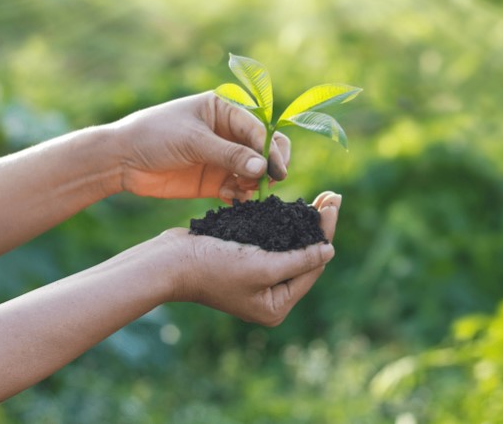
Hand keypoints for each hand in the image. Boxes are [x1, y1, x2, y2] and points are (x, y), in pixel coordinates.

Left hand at [111, 92, 290, 202]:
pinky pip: (239, 189)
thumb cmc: (154, 135)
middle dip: (269, 167)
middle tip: (266, 183)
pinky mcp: (216, 180)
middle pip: (266, 150)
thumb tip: (263, 168)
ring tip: (243, 191)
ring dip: (255, 184)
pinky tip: (232, 199)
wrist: (121, 160)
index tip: (277, 171)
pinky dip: (241, 196)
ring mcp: (224, 157)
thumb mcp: (193, 141)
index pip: (260, 130)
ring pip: (256, 172)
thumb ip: (229, 155)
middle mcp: (229, 133)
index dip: (272, 151)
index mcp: (226, 110)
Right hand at [161, 191, 341, 325]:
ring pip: (291, 246)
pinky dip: (284, 223)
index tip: (334, 204)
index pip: (313, 267)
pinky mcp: (246, 260)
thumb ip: (298, 261)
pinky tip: (296, 205)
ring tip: (322, 198)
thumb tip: (330, 251)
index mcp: (276, 306)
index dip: (326, 234)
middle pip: (305, 256)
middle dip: (319, 226)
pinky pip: (273, 240)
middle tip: (333, 195)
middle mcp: (269, 295)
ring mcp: (257, 278)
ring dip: (305, 221)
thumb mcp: (261, 267)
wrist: (168, 261)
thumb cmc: (212, 267)